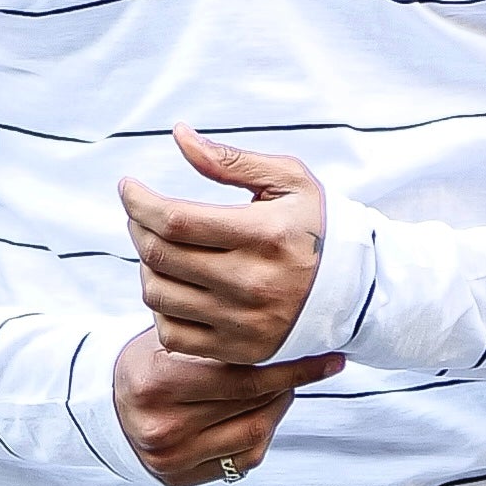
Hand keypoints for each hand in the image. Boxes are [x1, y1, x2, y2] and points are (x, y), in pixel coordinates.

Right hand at [112, 327, 343, 485]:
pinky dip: (260, 435)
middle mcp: (162, 427)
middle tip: (306, 365)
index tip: (329, 360)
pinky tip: (261, 415)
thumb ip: (220, 342)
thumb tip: (294, 335)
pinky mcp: (176, 479)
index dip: (293, 368)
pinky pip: (241, 461)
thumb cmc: (149, 360)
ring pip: (253, 436)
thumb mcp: (171, 338)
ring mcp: (169, 459)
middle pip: (254, 407)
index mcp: (158, 383)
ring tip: (283, 388)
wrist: (104, 404)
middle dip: (288, 384)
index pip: (245, 378)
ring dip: (279, 410)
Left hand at [121, 124, 330, 365]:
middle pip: (161, 256)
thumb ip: (231, 160)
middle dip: (137, 227)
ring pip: (158, 295)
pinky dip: (160, 308)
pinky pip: (172, 334)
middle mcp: (252, 283)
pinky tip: (174, 287)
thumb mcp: (288, 181)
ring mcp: (244, 322)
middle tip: (140, 213)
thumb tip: (179, 135)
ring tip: (159, 248)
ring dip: (146, 266)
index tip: (128, 187)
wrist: (357, 292)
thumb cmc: (317, 226)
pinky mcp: (239, 350)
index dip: (139, 202)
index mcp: (264, 235)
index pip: (175, 220)